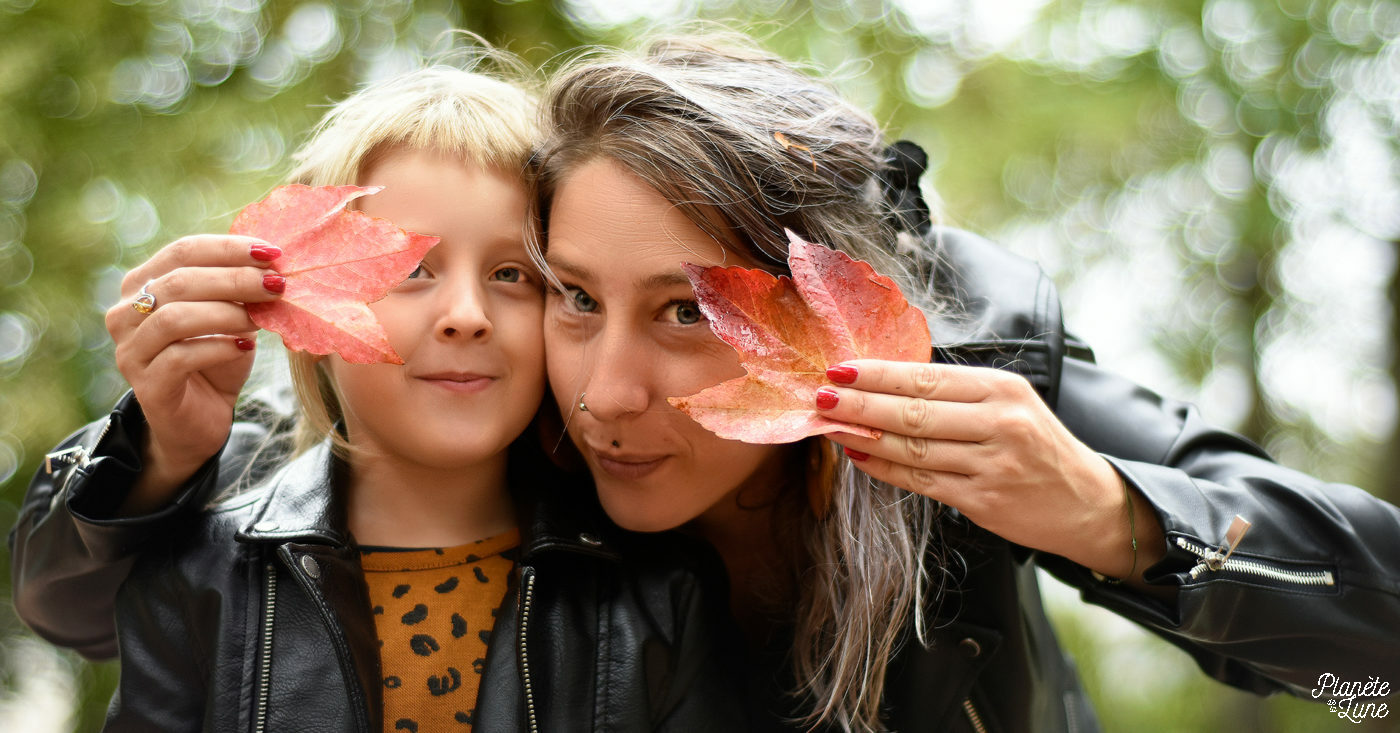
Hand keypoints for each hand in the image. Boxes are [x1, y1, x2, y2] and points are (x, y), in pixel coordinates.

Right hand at [104, 235, 283, 512]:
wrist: (202, 418)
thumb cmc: (216, 357)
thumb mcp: (231, 315)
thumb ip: (239, 289)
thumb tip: (272, 262)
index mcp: (141, 284)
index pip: (183, 251)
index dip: (229, 248)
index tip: (273, 252)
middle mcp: (125, 313)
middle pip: (180, 281)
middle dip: (236, 279)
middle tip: (278, 284)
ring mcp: (130, 350)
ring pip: (175, 318)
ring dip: (227, 313)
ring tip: (262, 319)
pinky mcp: (146, 385)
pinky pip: (180, 357)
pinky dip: (219, 347)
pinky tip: (245, 346)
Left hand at [817, 359, 1161, 579]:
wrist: (1087, 502)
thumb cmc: (1036, 446)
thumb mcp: (1009, 403)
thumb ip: (957, 393)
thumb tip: (885, 382)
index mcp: (1003, 389)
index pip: (928, 378)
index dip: (878, 374)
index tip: (839, 369)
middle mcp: (1000, 423)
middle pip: (914, 412)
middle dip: (860, 403)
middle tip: (820, 396)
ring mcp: (992, 464)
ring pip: (913, 448)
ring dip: (864, 436)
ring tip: (829, 426)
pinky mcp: (983, 500)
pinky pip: (921, 481)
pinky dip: (885, 468)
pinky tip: (859, 456)